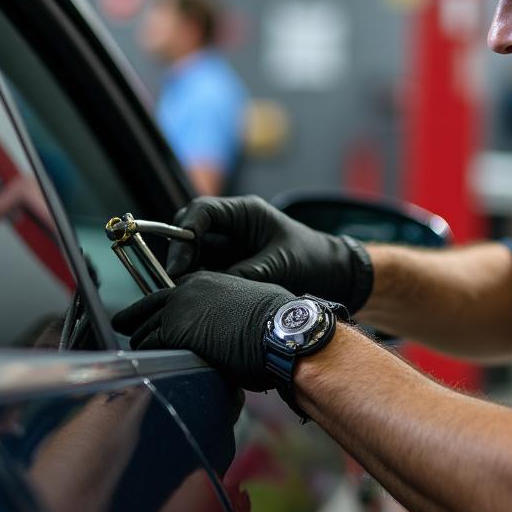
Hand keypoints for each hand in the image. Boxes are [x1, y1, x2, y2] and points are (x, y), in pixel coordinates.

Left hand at [111, 271, 295, 390]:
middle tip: (123, 331)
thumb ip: (225, 311)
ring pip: (144, 329)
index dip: (154, 309)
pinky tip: (145, 368)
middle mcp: (187, 289)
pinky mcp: (175, 330)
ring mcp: (178, 309)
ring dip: (141, 345)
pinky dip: (146, 358)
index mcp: (205, 281)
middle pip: (148, 308)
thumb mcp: (247, 304)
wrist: (280, 330)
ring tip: (134, 357)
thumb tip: (226, 328)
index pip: (167, 294)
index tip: (143, 318)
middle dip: (135, 323)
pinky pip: (149, 346)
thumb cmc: (276, 322)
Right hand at [165, 196, 373, 312]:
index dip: (185, 232)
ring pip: (194, 256)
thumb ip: (246, 274)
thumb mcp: (281, 265)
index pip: (202, 211)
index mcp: (246, 213)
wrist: (335, 277)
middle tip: (177, 282)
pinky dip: (199, 285)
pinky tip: (198, 300)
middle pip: (190, 232)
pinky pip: (206, 274)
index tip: (179, 261)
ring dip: (187, 272)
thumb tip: (211, 288)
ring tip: (185, 294)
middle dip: (181, 255)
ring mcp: (230, 248)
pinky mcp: (231, 269)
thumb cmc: (314, 260)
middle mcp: (233, 227)